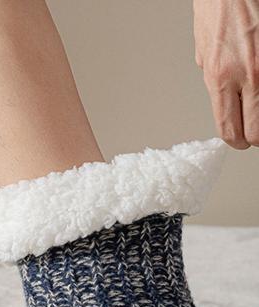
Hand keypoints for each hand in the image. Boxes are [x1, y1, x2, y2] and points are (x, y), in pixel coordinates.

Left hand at [194, 0, 258, 148]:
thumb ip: (215, 82)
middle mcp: (246, 75)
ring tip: (258, 112)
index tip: (240, 142)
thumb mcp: (204, 54)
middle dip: (255, 137)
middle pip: (256, 131)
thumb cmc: (217, 10)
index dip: (237, 141)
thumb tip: (224, 102)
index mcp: (220, 79)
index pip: (229, 129)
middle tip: (255, 134)